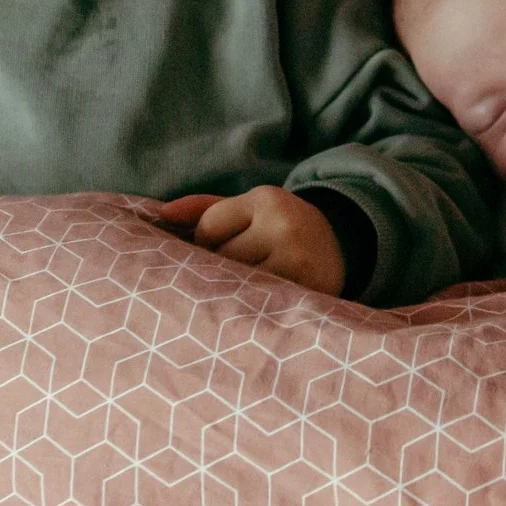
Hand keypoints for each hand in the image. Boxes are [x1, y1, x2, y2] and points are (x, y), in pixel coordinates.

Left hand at [153, 186, 344, 296]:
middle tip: (235, 273)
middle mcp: (283, 226)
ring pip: (236, 283)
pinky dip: (252, 306)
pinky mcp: (305, 290)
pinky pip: (258, 303)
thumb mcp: (249, 208)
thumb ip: (204, 208)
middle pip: (221, 258)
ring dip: (235, 290)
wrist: (343, 248)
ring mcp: (296, 260)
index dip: (207, 244)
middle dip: (221, 269)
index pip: (208, 228)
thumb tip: (162, 215)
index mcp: (267, 199)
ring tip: (247, 288)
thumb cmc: (281, 229)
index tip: (223, 250)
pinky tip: (257, 304)